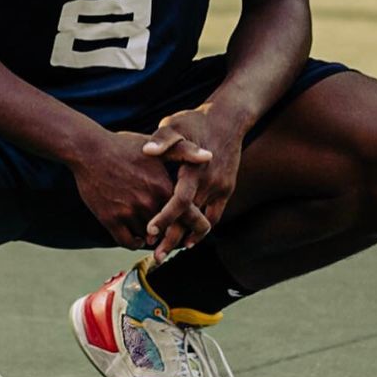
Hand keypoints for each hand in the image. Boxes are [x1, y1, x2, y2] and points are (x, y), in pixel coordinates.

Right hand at [69, 130, 210, 250]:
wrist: (89, 150)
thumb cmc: (125, 147)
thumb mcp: (158, 148)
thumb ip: (186, 153)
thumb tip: (210, 157)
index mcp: (164, 187)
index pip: (192, 218)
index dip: (197, 228)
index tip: (196, 231)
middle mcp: (148, 203)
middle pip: (170, 233)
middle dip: (174, 236)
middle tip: (176, 237)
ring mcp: (128, 212)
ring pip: (149, 238)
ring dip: (154, 238)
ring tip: (156, 233)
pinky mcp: (110, 219)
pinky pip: (128, 242)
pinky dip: (135, 241)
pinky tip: (138, 234)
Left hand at [141, 108, 243, 261]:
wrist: (228, 119)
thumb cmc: (195, 121)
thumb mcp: (176, 124)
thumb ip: (162, 139)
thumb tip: (147, 151)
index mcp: (195, 169)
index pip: (180, 200)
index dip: (165, 217)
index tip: (149, 231)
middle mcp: (210, 182)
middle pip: (190, 217)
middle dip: (173, 238)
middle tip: (156, 257)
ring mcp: (221, 187)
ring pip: (202, 220)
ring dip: (186, 237)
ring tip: (168, 252)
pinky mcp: (226, 189)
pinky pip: (215, 215)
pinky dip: (202, 228)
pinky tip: (189, 239)